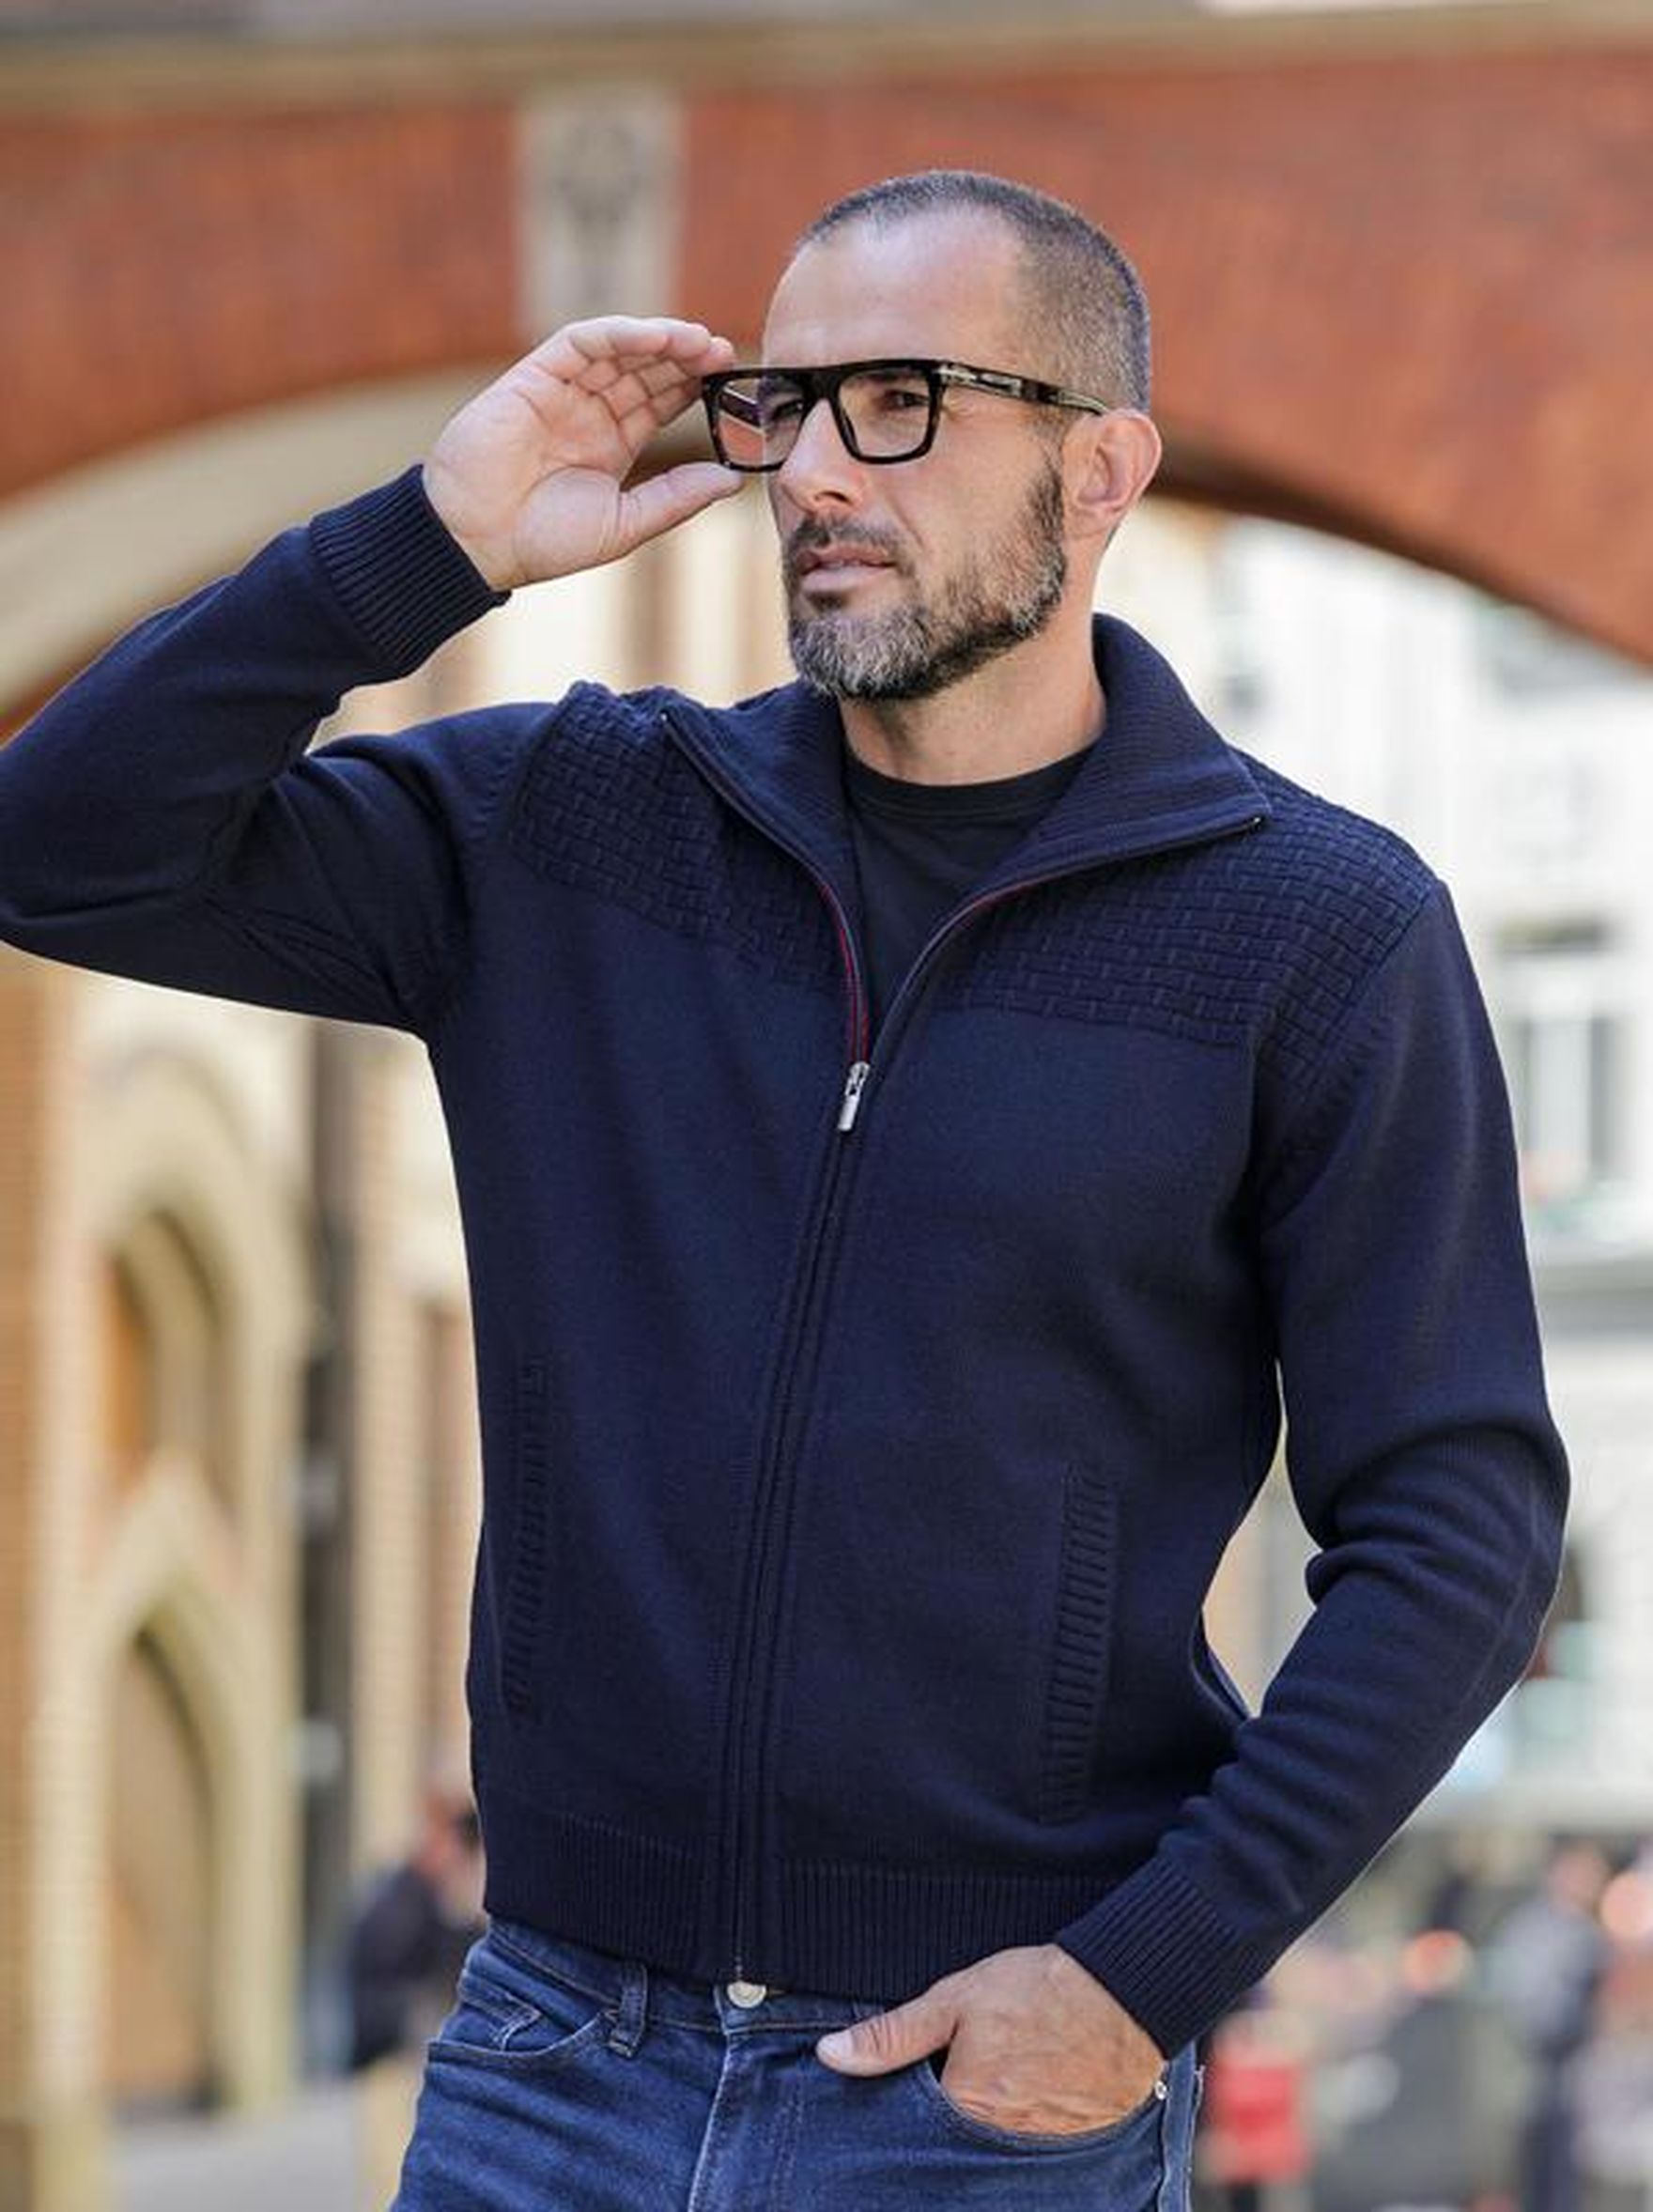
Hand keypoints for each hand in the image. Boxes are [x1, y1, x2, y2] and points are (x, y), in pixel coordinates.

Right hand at [422, 316, 742, 591]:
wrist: (476, 541)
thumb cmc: (543, 541)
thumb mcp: (624, 524)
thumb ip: (677, 498)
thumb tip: (734, 479)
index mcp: (611, 443)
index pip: (661, 402)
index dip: (695, 387)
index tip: (732, 382)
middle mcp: (589, 411)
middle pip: (646, 370)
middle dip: (686, 358)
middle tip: (725, 353)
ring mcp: (562, 390)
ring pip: (620, 350)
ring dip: (661, 340)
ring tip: (700, 340)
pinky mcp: (534, 376)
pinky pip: (581, 342)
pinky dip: (618, 334)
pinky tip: (654, 336)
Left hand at [815, 1944, 1165, 2136]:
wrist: (1125, 1995)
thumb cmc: (1038, 1990)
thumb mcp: (955, 1999)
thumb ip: (892, 2035)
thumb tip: (830, 2055)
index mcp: (962, 2107)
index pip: (914, 2125)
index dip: (909, 2102)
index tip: (912, 2082)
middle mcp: (996, 2141)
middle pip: (953, 2139)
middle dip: (947, 2116)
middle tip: (964, 2073)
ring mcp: (1037, 2146)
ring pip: (991, 2144)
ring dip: (986, 2121)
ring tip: (999, 2078)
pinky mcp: (1071, 2143)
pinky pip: (1031, 2145)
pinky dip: (1023, 2123)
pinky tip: (1027, 2091)